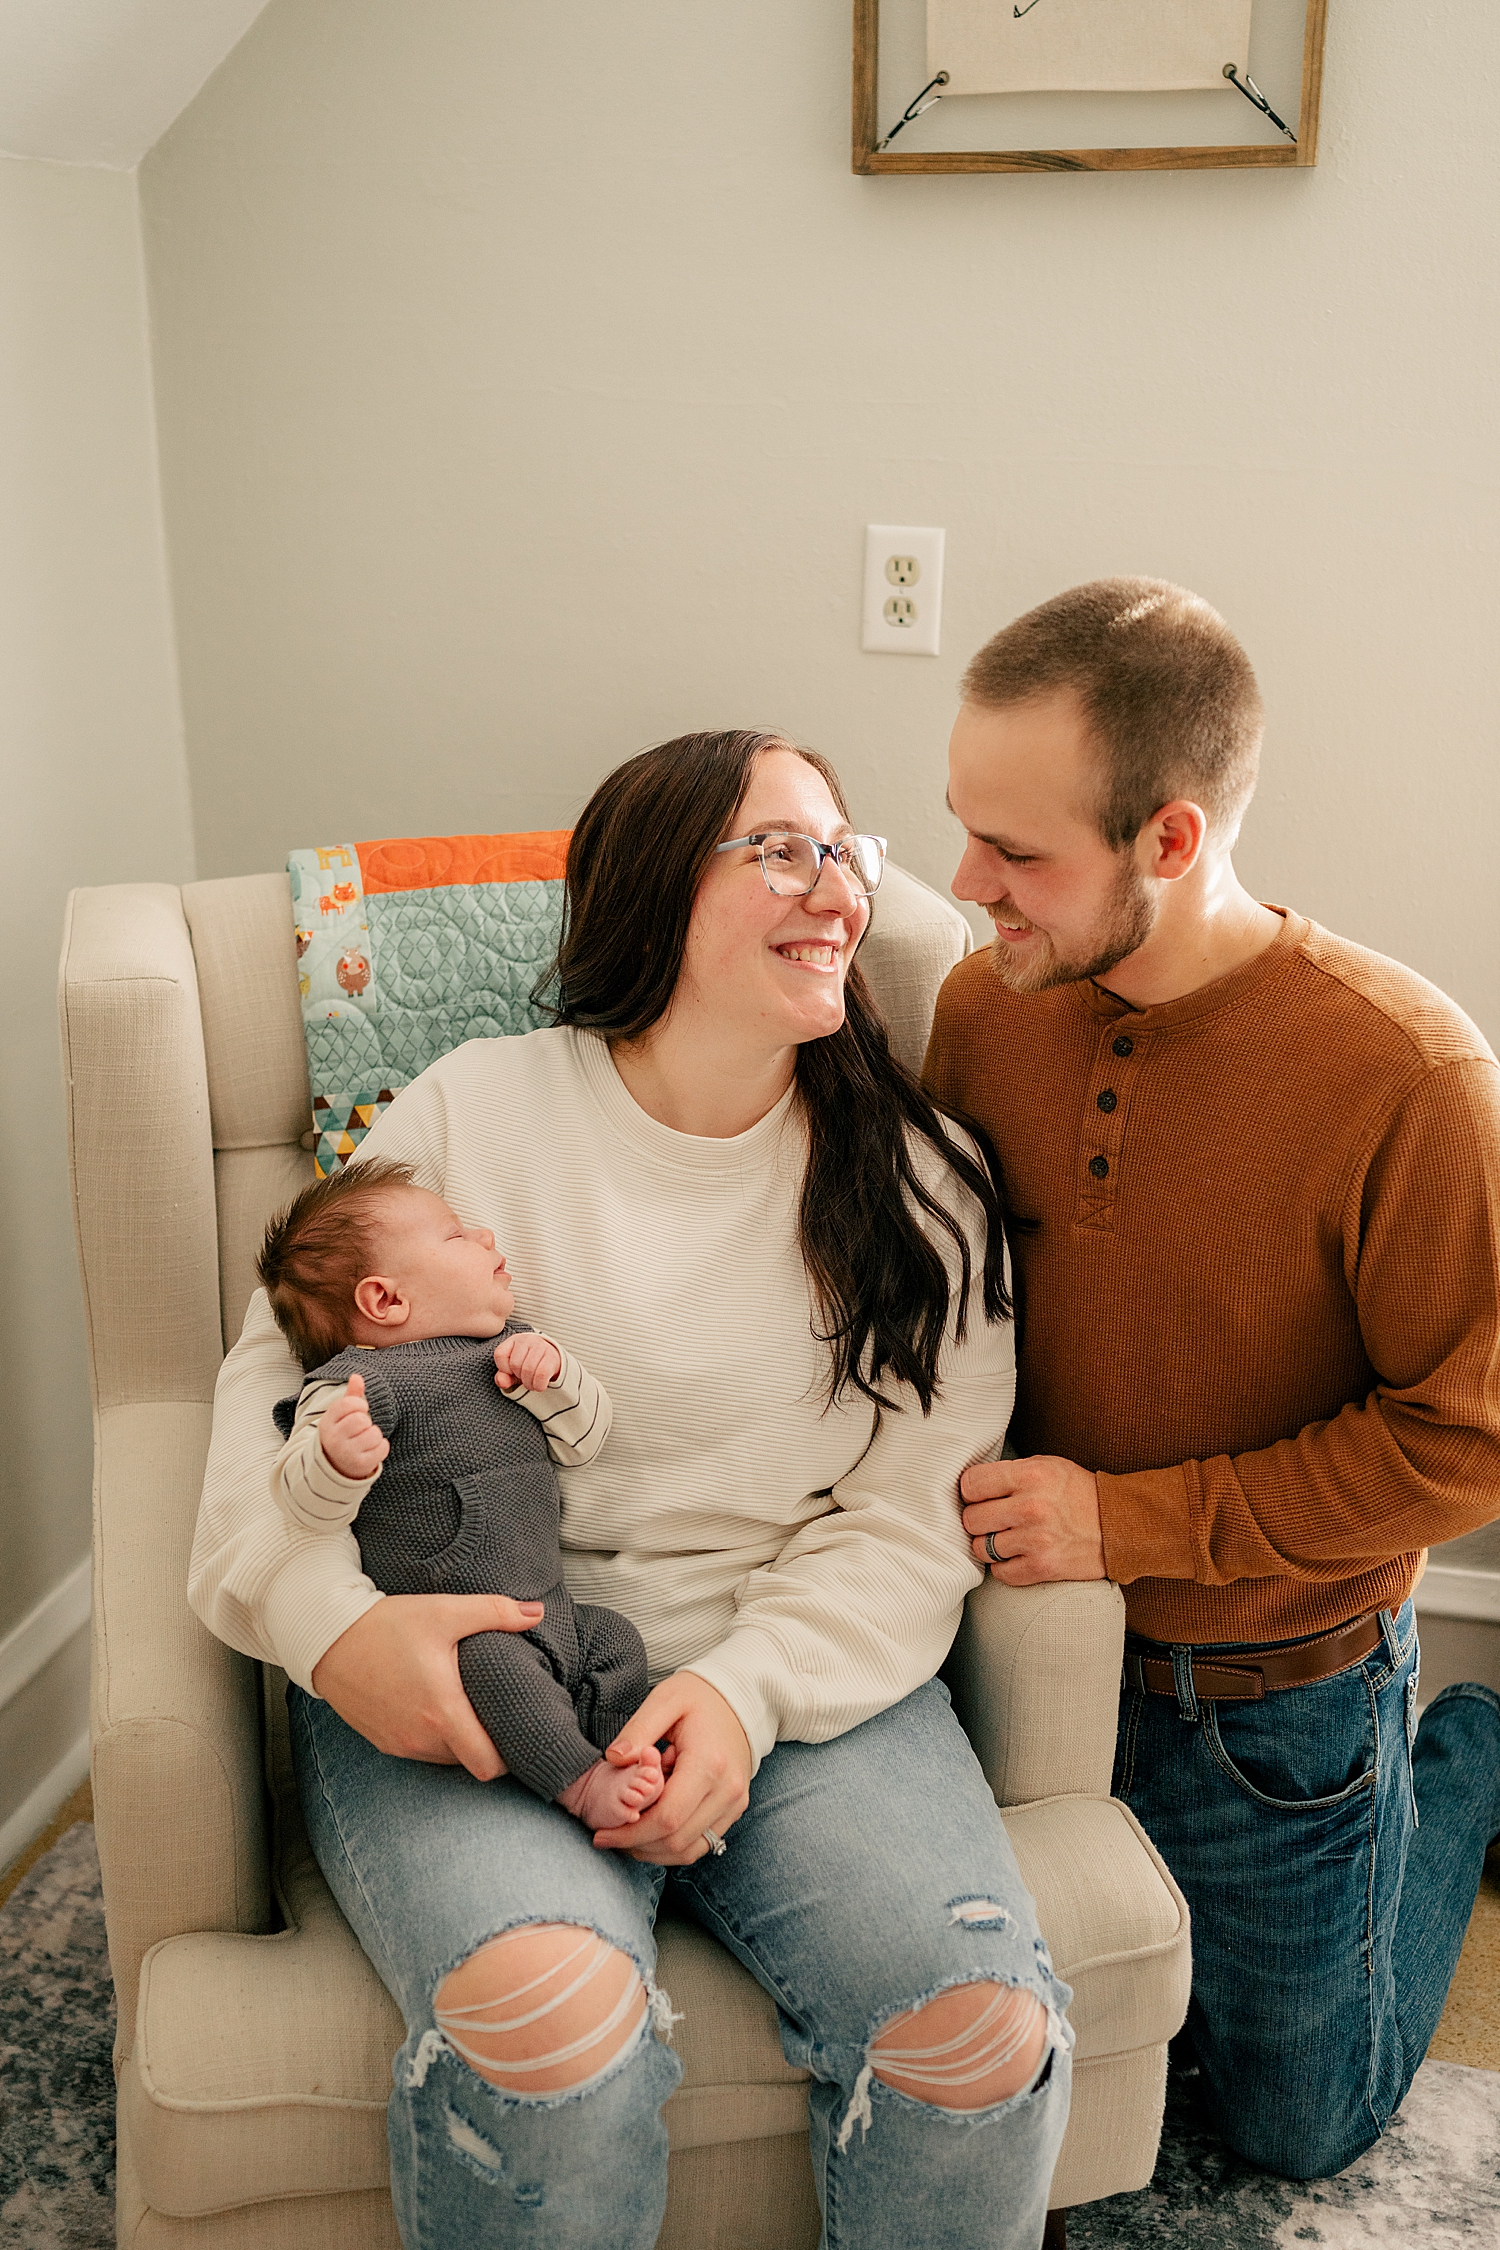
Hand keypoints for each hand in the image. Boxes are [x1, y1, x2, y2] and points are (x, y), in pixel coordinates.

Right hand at [310, 1592, 544, 1779]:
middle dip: (490, 1747)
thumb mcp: (444, 1611)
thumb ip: (495, 1612)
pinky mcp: (383, 1742)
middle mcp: (421, 1738)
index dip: (511, 1755)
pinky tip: (439, 1709)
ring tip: (471, 1709)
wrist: (327, 1638)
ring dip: (462, 1743)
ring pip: (447, 1761)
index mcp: (442, 1711)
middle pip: (471, 1764)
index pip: (489, 1764)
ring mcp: (400, 1745)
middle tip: (500, 1716)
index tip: (519, 1729)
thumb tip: (537, 1612)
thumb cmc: (386, 1625)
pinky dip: (437, 1740)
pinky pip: (422, 1753)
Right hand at [317, 1374, 389, 1478]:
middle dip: (366, 1422)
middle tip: (360, 1429)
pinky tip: (371, 1450)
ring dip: (374, 1435)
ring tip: (365, 1440)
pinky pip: (383, 1448)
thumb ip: (351, 1396)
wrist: (337, 1465)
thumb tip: (357, 1377)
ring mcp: (346, 1454)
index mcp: (327, 1423)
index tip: (358, 1410)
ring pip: (374, 1434)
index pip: (346, 1404)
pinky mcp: (360, 1465)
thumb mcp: (341, 1415)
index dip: (359, 1404)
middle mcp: (333, 1439)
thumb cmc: (343, 1434)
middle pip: (361, 1419)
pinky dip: (381, 1447)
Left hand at [494, 1333, 562, 1392]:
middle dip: (519, 1377)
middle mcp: (527, 1340)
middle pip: (515, 1364)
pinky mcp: (552, 1357)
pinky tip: (539, 1385)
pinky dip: (538, 1385)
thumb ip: (502, 1377)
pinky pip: (541, 1374)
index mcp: (514, 1340)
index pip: (500, 1355)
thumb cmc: (528, 1365)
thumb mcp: (512, 1371)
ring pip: (528, 1369)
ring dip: (529, 1383)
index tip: (512, 1372)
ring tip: (531, 1383)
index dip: (504, 1369)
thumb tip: (502, 1382)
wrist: (552, 1361)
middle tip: (525, 1378)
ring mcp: (541, 1346)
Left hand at [593, 1673, 750, 1863]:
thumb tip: (613, 1759)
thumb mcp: (664, 1699)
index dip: (631, 1832)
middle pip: (677, 1840)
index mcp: (709, 1763)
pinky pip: (703, 1843)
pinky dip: (673, 1847)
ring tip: (625, 1838)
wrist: (743, 1698)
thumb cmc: (699, 1696)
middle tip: (607, 1837)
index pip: (667, 1818)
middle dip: (637, 1844)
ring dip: (653, 1851)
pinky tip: (650, 1834)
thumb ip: (637, 1730)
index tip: (602, 1834)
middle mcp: (727, 1790)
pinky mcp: (735, 1808)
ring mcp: (735, 1802)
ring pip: (690, 1849)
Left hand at [959, 1454, 1105, 1584]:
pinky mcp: (1042, 1567)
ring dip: (990, 1545)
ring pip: (981, 1548)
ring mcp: (1036, 1540)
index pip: (971, 1484)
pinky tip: (1018, 1555)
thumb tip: (971, 1484)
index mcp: (1031, 1475)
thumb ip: (1010, 1471)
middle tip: (994, 1519)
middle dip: (979, 1520)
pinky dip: (1004, 1567)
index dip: (971, 1491)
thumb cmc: (1079, 1493)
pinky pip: (999, 1573)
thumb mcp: (1048, 1465)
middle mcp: (1031, 1506)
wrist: (1120, 1526)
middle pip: (971, 1519)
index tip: (980, 1496)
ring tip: (1008, 1537)